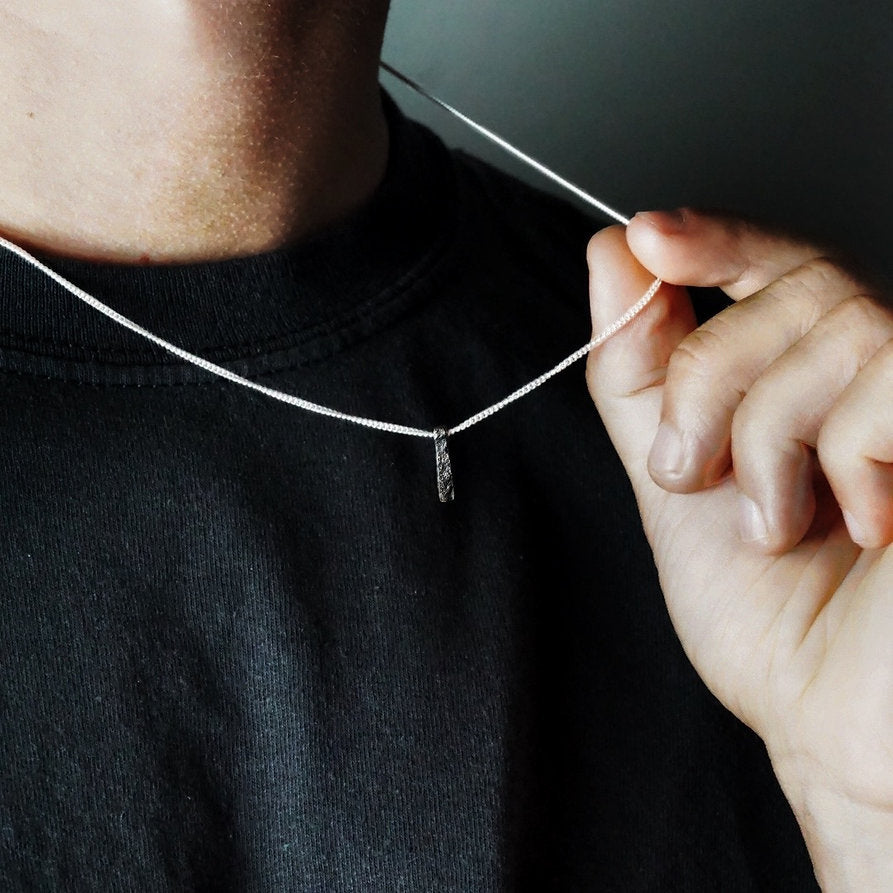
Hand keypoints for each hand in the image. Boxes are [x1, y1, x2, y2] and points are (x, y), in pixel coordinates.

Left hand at [585, 210, 892, 889]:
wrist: (835, 719)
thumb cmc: (771, 621)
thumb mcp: (677, 480)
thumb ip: (643, 374)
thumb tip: (615, 259)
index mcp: (822, 385)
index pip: (778, 267)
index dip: (715, 238)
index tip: (649, 238)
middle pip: (791, 287)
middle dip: (706, 383)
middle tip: (691, 472)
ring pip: (832, 324)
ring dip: (765, 439)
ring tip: (778, 523)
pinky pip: (887, 376)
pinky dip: (840, 455)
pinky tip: (864, 522)